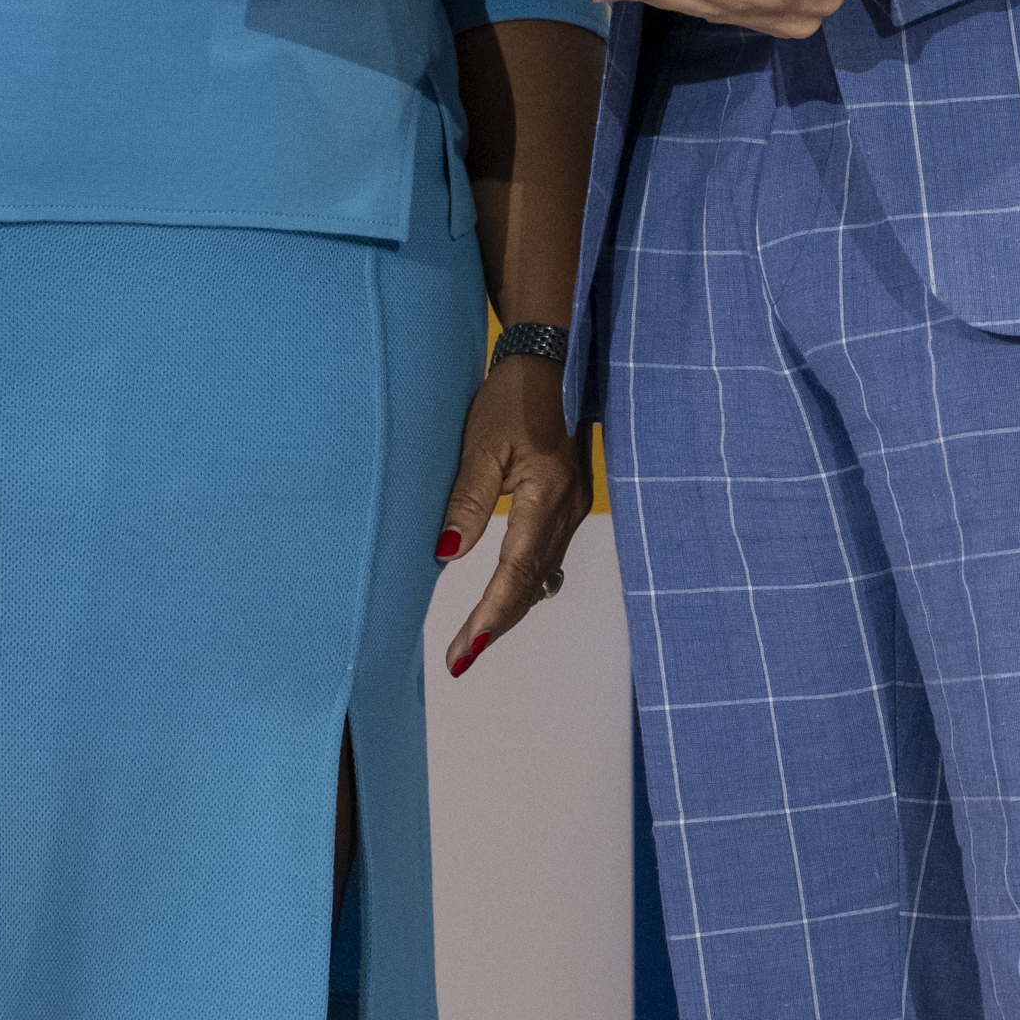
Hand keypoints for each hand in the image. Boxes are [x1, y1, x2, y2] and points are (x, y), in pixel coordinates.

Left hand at [437, 358, 589, 678]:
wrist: (552, 361)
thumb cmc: (514, 396)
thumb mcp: (481, 443)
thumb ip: (467, 499)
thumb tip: (445, 555)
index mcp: (546, 496)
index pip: (514, 572)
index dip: (489, 616)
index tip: (463, 652)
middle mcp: (567, 509)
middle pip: (532, 585)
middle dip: (496, 624)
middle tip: (460, 658)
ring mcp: (573, 507)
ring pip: (542, 575)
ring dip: (509, 607)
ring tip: (474, 636)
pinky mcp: (569, 502)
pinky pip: (547, 557)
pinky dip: (523, 583)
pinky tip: (504, 593)